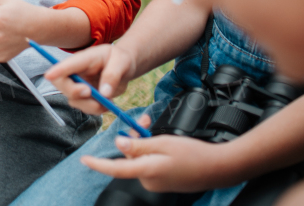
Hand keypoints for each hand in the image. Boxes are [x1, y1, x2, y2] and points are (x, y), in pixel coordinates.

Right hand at [44, 43, 137, 114]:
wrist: (125, 67)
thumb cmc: (121, 59)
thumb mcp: (121, 62)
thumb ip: (112, 75)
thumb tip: (104, 93)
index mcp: (83, 59)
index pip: (66, 64)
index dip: (56, 71)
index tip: (49, 76)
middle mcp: (76, 72)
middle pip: (61, 83)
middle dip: (73, 92)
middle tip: (90, 92)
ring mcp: (78, 85)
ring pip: (73, 99)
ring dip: (90, 105)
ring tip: (108, 101)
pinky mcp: (84, 97)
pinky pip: (84, 107)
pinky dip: (95, 110)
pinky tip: (107, 104)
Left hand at [79, 116, 238, 192]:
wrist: (219, 168)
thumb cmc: (195, 155)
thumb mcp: (164, 143)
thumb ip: (139, 145)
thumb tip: (119, 144)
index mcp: (148, 170)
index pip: (116, 168)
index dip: (98, 164)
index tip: (84, 160)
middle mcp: (149, 180)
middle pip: (130, 157)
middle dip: (133, 137)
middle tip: (144, 120)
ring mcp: (157, 183)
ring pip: (140, 158)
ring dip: (144, 142)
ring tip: (153, 127)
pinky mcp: (164, 181)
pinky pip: (150, 164)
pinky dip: (151, 151)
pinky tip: (162, 143)